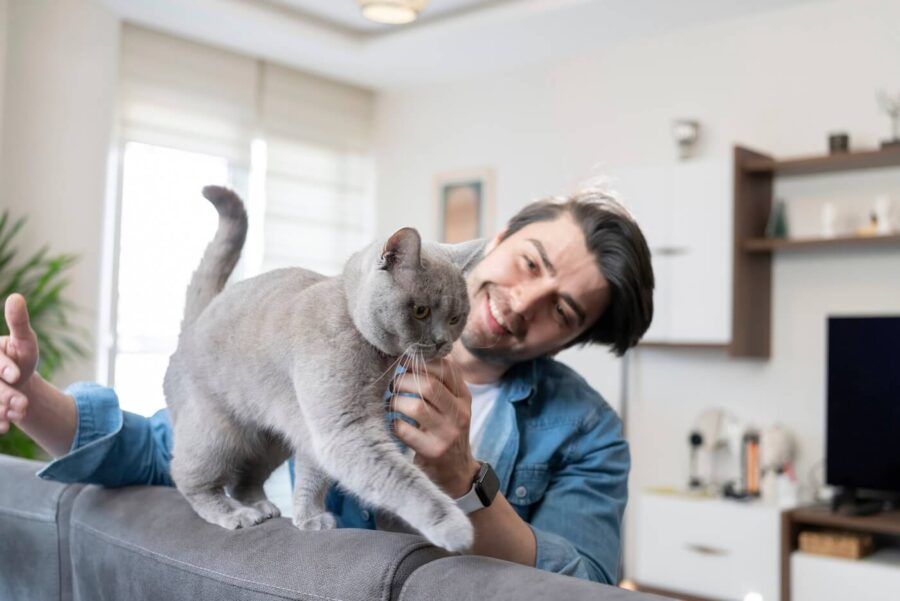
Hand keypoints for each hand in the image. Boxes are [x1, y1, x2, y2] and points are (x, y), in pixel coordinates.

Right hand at [1, 293, 38, 432]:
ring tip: (19, 415)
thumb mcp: (25, 340)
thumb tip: (16, 297)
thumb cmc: (21, 355)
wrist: (20, 381)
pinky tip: (6, 427)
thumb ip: (19, 323)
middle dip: (5, 395)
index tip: (16, 374)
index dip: (2, 366)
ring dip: (0, 410)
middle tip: (22, 404)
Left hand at [390, 357, 480, 497]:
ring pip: (415, 405)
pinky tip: (393, 423)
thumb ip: (439, 382)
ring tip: (391, 403)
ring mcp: (448, 434)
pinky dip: (393, 423)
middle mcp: (460, 413)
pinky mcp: (433, 452)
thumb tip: (413, 352)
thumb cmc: (446, 431)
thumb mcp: (452, 405)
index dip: (420, 360)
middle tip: (393, 384)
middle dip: (403, 380)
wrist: (458, 473)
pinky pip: (404, 429)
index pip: (446, 367)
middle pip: (428, 384)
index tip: (404, 361)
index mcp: (464, 397)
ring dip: (395, 401)